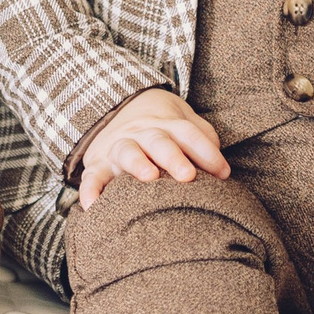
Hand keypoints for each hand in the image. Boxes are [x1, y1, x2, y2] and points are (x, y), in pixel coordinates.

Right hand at [78, 89, 229, 208]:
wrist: (120, 106)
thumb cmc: (164, 127)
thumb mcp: (186, 123)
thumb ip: (204, 142)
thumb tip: (222, 172)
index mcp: (168, 124)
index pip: (189, 133)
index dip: (206, 152)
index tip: (223, 173)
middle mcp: (143, 133)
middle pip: (159, 141)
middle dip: (173, 157)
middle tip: (188, 175)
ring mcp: (119, 147)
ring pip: (127, 151)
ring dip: (137, 163)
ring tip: (149, 177)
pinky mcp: (98, 163)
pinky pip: (91, 176)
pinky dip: (89, 190)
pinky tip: (92, 206)